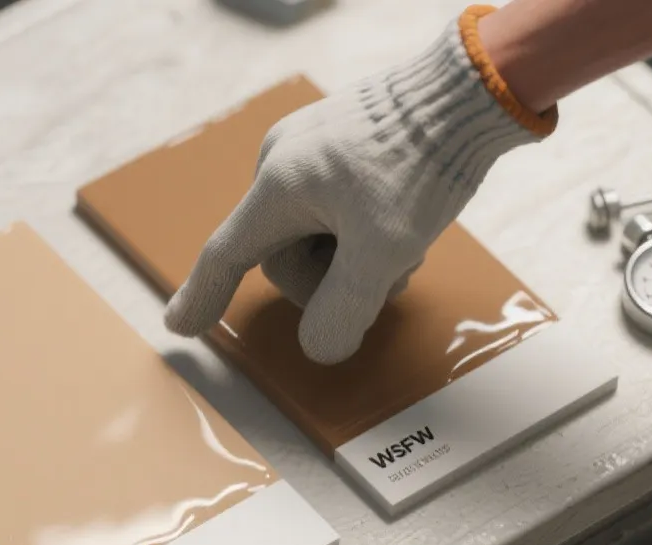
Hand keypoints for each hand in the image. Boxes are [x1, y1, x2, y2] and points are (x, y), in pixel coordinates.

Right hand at [163, 8, 552, 363]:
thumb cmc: (422, 162)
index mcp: (279, 186)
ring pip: (315, 235)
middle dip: (335, 280)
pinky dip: (364, 229)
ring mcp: (310, 148)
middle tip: (390, 276)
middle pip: (285, 256)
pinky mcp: (339, 142)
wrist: (470, 90)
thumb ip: (343, 308)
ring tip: (406, 244)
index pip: (227, 255)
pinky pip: (334, 206)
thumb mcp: (385, 250)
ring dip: (357, 257)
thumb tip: (318, 348)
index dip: (203, 298)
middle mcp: (282, 162)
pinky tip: (405, 220)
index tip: (180, 327)